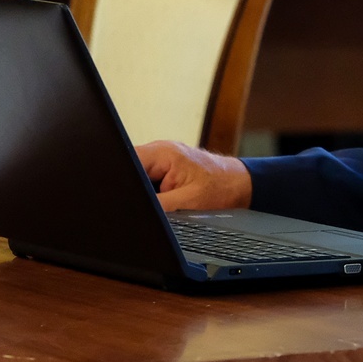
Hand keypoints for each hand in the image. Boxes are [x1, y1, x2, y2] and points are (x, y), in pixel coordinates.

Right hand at [136, 141, 252, 210]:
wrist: (239, 185)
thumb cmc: (221, 188)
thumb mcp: (187, 201)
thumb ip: (158, 204)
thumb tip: (138, 211)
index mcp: (162, 153)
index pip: (127, 160)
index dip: (122, 179)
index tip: (129, 197)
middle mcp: (159, 151)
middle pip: (130, 168)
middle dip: (134, 188)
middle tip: (157, 200)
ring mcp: (162, 158)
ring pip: (138, 175)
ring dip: (145, 189)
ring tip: (168, 197)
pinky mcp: (165, 166)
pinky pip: (148, 178)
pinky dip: (153, 190)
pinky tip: (168, 196)